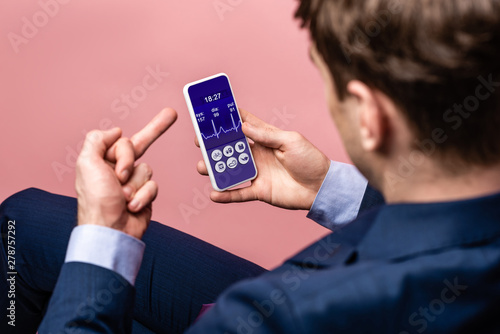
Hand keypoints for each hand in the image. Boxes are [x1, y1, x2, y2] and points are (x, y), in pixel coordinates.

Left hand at [75, 108, 176, 238]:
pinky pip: (153, 185)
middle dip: (155, 129)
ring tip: (123, 198)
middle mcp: (117, 169)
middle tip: (171, 113)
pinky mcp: (145, 195)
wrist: (110, 230)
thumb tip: (115, 130)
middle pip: (140, 145)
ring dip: (136, 184)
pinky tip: (132, 206)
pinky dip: (144, 195)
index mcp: (102, 160)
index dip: (124, 152)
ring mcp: (132, 182)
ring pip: (147, 169)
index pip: (122, 141)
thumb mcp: (87, 164)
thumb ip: (98, 140)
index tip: (119, 161)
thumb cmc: (96, 200)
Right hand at [196, 109, 329, 209]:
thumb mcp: (290, 141)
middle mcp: (258, 155)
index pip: (244, 125)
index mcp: (266, 139)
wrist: (322, 187)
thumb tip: (243, 126)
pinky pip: (239, 193)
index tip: (212, 112)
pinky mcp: (259, 191)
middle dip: (215, 145)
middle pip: (231, 149)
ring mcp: (257, 173)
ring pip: (231, 170)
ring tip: (203, 167)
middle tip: (200, 142)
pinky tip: (213, 194)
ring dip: (215, 169)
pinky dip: (226, 195)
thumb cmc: (310, 159)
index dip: (229, 119)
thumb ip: (267, 135)